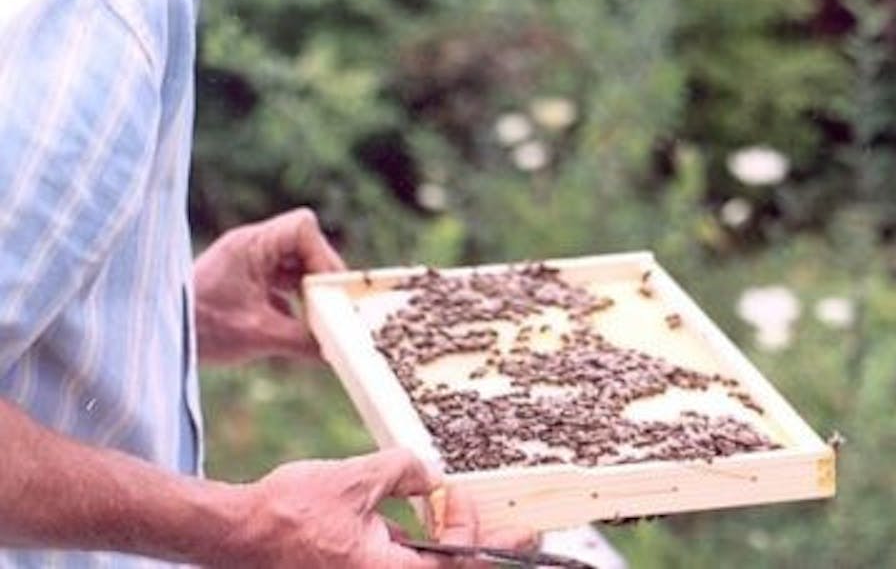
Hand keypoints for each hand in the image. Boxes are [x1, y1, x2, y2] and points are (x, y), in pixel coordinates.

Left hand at [194, 208, 344, 363]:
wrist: (159, 339)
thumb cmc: (199, 328)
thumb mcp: (257, 336)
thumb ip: (301, 340)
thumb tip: (334, 351)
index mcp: (251, 245)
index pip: (303, 228)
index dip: (323, 255)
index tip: (330, 288)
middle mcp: (251, 246)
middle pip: (304, 245)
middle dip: (321, 274)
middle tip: (332, 305)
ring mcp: (248, 262)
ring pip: (296, 263)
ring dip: (309, 288)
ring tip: (318, 316)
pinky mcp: (245, 280)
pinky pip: (283, 280)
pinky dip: (295, 300)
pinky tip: (297, 325)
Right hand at [225, 449, 535, 568]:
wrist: (235, 534)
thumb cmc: (288, 513)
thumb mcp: (355, 478)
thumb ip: (402, 471)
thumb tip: (430, 475)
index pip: (456, 565)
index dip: (472, 529)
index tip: (461, 494)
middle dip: (487, 549)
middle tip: (526, 531)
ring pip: (423, 568)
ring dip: (450, 545)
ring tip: (468, 515)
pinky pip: (399, 565)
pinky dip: (419, 546)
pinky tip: (424, 518)